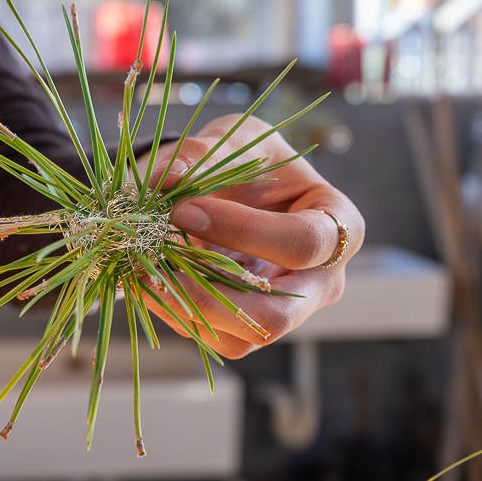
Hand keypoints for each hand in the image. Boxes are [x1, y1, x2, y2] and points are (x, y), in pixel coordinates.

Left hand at [141, 114, 363, 357]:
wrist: (234, 190)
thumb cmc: (250, 162)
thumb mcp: (233, 141)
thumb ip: (202, 155)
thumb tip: (163, 179)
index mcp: (339, 225)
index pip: (302, 243)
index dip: (242, 231)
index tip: (183, 209)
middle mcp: (323, 281)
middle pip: (277, 313)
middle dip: (210, 295)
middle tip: (152, 267)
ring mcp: (290, 311)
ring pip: (243, 336)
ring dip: (185, 308)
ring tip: (142, 271)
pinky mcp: (253, 329)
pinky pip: (218, 339)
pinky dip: (179, 314)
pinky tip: (150, 282)